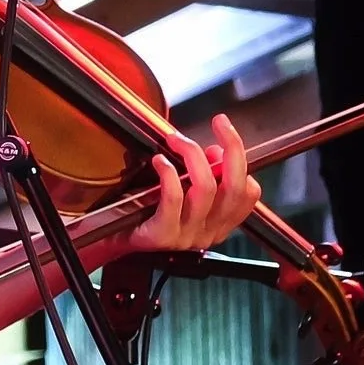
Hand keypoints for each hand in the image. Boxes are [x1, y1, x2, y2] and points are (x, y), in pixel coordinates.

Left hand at [126, 114, 261, 253]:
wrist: (115, 240)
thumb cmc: (147, 214)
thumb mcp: (183, 196)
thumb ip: (203, 177)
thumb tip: (214, 152)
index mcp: (218, 224)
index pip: (248, 194)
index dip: (242, 163)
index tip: (224, 141)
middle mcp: (208, 231)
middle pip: (234, 187)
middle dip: (233, 148)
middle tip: (220, 123)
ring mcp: (187, 235)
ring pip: (205, 188)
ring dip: (192, 155)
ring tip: (176, 139)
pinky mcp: (163, 234)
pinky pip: (174, 198)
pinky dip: (169, 173)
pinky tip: (160, 161)